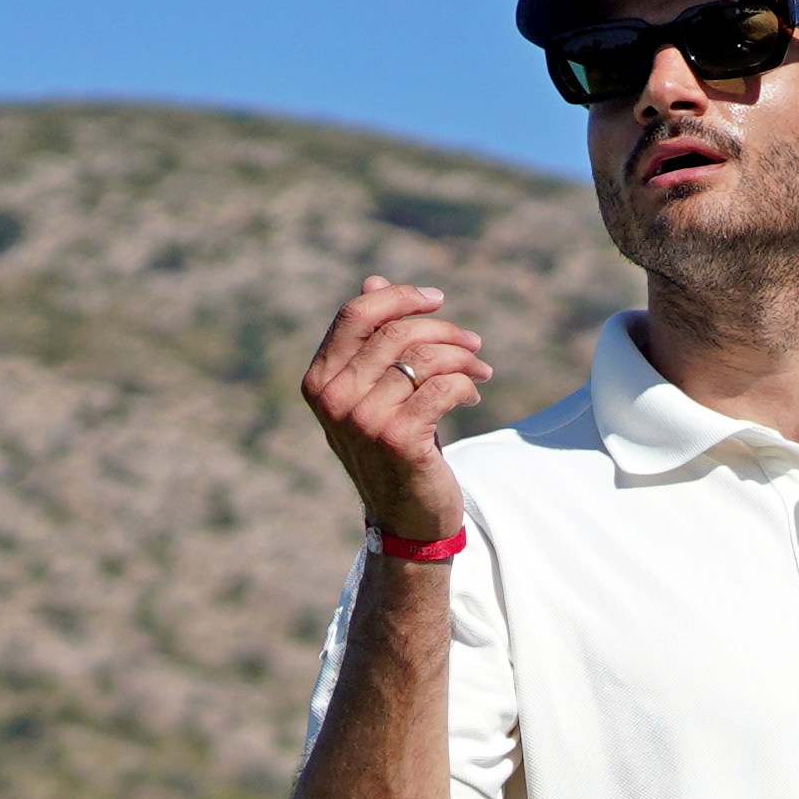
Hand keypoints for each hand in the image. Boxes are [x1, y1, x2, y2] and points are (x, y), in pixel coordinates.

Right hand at [297, 278, 489, 543]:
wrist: (405, 517)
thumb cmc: (391, 446)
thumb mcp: (373, 390)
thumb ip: (370, 339)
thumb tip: (373, 281)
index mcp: (319, 381)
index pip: (355, 315)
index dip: (399, 297)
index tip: (437, 299)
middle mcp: (334, 399)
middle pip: (396, 333)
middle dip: (444, 331)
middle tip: (473, 345)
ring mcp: (363, 420)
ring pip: (425, 359)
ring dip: (463, 360)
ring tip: (479, 371)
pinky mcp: (398, 439)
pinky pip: (443, 388)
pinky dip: (466, 385)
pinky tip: (472, 394)